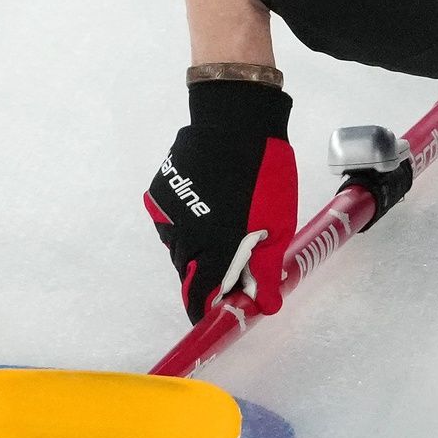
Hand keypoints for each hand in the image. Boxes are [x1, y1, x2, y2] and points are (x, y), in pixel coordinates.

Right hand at [144, 80, 297, 322]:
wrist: (235, 121)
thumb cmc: (266, 174)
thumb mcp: (277, 224)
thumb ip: (266, 268)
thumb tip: (264, 306)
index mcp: (215, 247)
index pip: (201, 295)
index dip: (205, 309)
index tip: (214, 315)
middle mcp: (184, 236)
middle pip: (189, 273)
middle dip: (207, 277)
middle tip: (232, 267)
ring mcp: (168, 214)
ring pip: (180, 248)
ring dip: (198, 250)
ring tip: (223, 229)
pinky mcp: (160, 195)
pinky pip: (172, 223)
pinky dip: (187, 225)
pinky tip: (207, 208)